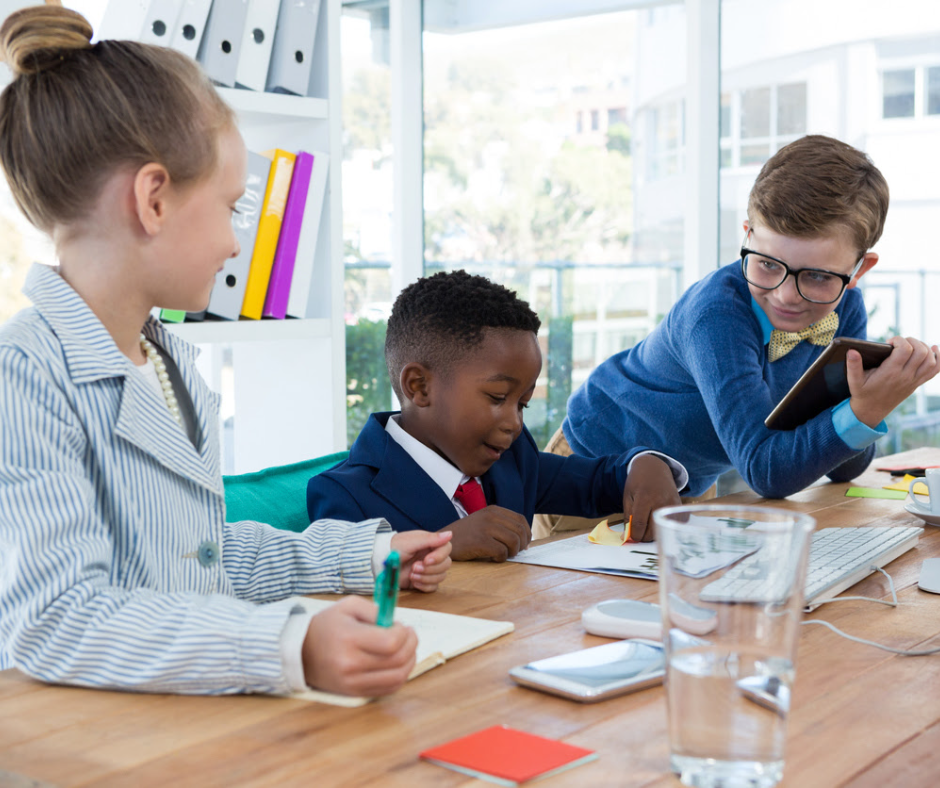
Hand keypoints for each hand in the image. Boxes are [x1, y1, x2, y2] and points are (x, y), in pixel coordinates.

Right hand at [302, 595, 416, 695]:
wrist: (301, 652)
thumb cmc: (327, 625)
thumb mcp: (348, 606)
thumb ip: (375, 610)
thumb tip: (397, 624)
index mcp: (349, 639)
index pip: (391, 643)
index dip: (404, 634)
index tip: (402, 626)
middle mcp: (351, 664)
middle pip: (398, 661)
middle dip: (412, 645)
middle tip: (410, 635)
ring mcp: (353, 683)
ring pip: (397, 678)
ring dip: (410, 662)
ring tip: (407, 649)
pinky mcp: (355, 694)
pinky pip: (388, 689)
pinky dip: (400, 676)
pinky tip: (398, 663)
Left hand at [390, 530, 452, 591]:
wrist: (380, 563)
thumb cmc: (394, 548)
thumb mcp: (411, 541)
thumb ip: (431, 539)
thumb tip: (450, 534)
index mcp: (430, 544)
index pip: (447, 549)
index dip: (440, 556)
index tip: (427, 560)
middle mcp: (431, 556)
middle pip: (446, 564)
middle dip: (431, 568)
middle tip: (414, 567)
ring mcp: (428, 570)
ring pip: (441, 576)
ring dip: (426, 577)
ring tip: (412, 573)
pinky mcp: (423, 581)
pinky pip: (433, 587)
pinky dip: (424, 585)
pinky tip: (413, 581)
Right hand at [446, 505, 530, 560]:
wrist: (442, 541)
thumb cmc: (466, 535)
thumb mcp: (484, 522)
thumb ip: (502, 526)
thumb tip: (525, 541)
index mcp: (494, 510)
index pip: (520, 519)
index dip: (527, 533)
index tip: (525, 544)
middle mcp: (491, 516)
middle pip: (520, 531)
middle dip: (521, 545)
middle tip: (514, 553)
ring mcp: (486, 528)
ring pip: (514, 541)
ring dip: (512, 552)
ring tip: (503, 555)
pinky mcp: (481, 541)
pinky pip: (502, 552)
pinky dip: (501, 558)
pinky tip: (493, 558)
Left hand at [622, 454, 680, 541]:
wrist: (654, 468)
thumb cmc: (638, 482)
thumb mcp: (628, 496)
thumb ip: (628, 516)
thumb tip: (628, 535)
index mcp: (645, 498)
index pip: (639, 525)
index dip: (635, 535)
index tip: (632, 538)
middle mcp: (660, 502)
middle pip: (652, 531)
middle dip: (643, 537)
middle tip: (639, 532)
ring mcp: (672, 504)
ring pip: (662, 530)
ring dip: (654, 534)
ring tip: (647, 525)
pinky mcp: (679, 507)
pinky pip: (672, 525)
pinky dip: (665, 527)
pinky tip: (658, 520)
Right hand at [847, 337, 939, 427]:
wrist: (872, 410)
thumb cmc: (863, 393)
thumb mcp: (854, 380)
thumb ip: (853, 365)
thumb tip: (852, 351)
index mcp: (890, 373)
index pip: (905, 350)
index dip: (899, 340)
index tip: (889, 342)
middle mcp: (905, 377)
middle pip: (921, 352)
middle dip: (912, 341)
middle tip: (900, 343)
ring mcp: (913, 380)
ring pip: (930, 360)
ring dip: (924, 347)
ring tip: (911, 345)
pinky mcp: (917, 383)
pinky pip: (935, 370)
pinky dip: (938, 358)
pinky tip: (933, 349)